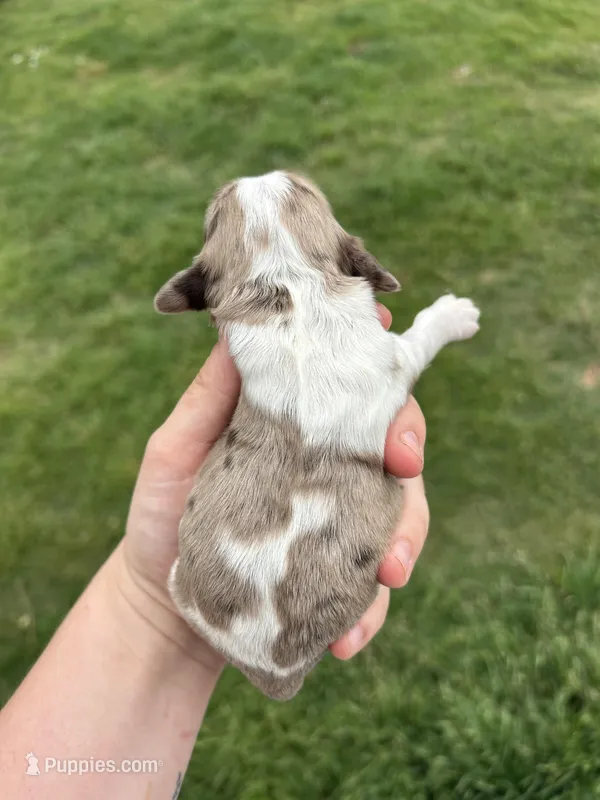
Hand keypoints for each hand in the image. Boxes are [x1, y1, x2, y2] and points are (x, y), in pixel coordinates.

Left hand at [121, 305, 427, 672]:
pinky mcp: (338, 573)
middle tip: (403, 466)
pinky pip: (373, 587)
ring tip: (391, 572)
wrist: (159, 605)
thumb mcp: (173, 450)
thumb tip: (235, 328)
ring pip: (401, 512)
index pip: (349, 387)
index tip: (384, 369)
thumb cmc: (162, 515)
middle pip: (392, 442)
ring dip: (406, 538)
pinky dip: (371, 610)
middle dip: (409, 447)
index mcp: (295, 427)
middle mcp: (326, 467)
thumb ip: (207, 397)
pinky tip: (350, 635)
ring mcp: (338, 520)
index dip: (377, 370)